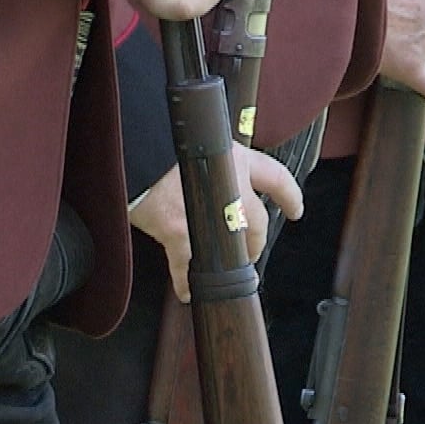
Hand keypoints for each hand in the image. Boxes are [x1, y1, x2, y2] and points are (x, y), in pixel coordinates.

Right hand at [129, 145, 302, 302]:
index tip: (295, 210)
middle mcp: (228, 184)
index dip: (289, 196)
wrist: (128, 141)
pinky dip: (184, 281)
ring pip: (232, 247)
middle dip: (257, 240)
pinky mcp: (179, 232)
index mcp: (233, 156)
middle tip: (252, 250)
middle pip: (258, 221)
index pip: (275, 177)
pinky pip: (185, 266)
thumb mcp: (192, 135)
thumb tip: (195, 162)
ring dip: (230, 262)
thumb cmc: (157, 132)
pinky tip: (184, 290)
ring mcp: (206, 212)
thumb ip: (203, 152)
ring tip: (220, 271)